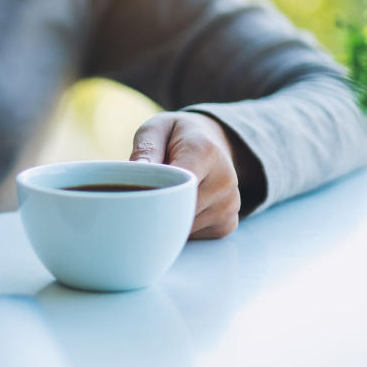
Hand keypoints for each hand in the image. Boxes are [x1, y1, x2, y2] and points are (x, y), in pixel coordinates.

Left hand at [129, 112, 243, 238]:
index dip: (153, 195)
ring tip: (165, 195)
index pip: (178, 186)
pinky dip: (180, 227)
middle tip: (142, 194)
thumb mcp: (156, 129)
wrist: (211, 140)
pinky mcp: (228, 223)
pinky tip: (179, 207)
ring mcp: (230, 205)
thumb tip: (137, 171)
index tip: (136, 194)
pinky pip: (194, 236)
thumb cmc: (176, 136)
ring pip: (184, 228)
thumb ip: (146, 149)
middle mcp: (224, 180)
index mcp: (205, 152)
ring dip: (167, 219)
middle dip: (156, 209)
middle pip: (179, 211)